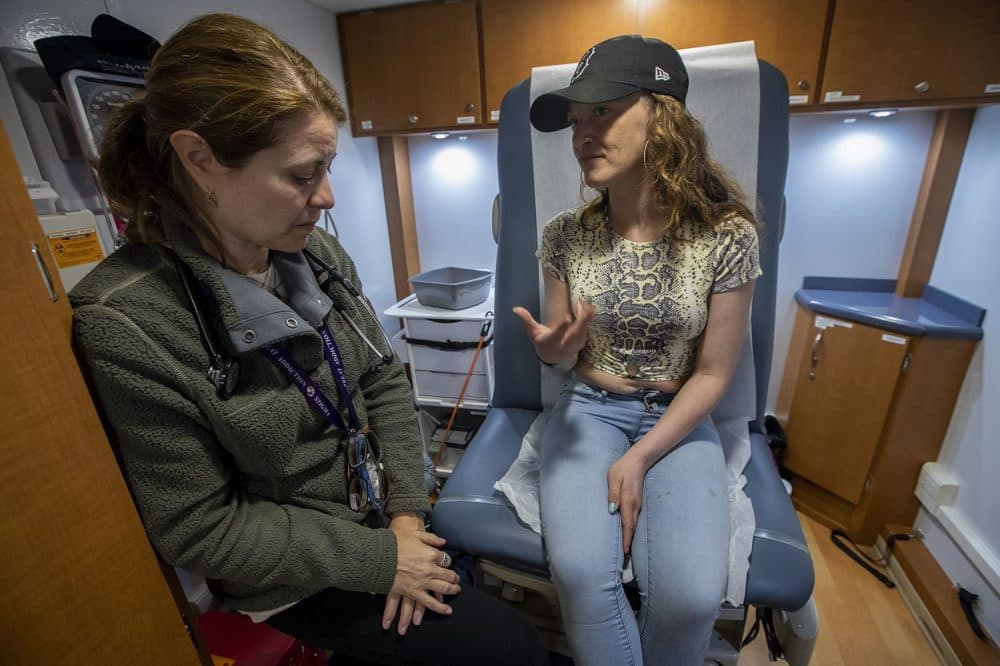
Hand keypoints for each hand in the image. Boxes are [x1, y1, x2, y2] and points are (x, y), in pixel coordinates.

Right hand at [384, 518, 460, 633]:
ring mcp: (422, 582)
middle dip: (455, 578)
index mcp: (431, 554)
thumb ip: (431, 538)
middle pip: (448, 575)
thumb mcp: (415, 535)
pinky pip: (430, 603)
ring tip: (456, 592)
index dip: (447, 562)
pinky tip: (447, 610)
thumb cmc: (395, 544)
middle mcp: (430, 569)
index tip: (446, 564)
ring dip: (452, 591)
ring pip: (443, 589)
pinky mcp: (414, 592)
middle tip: (457, 580)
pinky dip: (440, 608)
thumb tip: (443, 541)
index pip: (446, 560)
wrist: (379, 556)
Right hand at [512, 298, 594, 364]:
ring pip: (584, 330)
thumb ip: (526, 320)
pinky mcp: (583, 339)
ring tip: (584, 302)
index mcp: (552, 341)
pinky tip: (588, 307)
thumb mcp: (533, 333)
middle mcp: (565, 344)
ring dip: (586, 316)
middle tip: (580, 303)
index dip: (562, 327)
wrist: (555, 358)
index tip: (567, 317)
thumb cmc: (544, 342)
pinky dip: (589, 317)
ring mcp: (576, 343)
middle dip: (581, 319)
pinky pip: (588, 328)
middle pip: (576, 333)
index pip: (557, 335)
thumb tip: (516, 309)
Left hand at [607, 450, 650, 553]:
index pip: (627, 523)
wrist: (638, 460)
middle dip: (628, 541)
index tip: (625, 551)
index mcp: (628, 500)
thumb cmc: (622, 468)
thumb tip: (612, 510)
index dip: (626, 538)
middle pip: (632, 526)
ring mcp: (638, 504)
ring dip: (630, 535)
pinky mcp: (637, 502)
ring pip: (634, 523)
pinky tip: (628, 531)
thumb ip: (612, 493)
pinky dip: (631, 527)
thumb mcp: (613, 478)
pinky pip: (634, 518)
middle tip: (624, 556)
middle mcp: (635, 505)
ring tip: (626, 548)